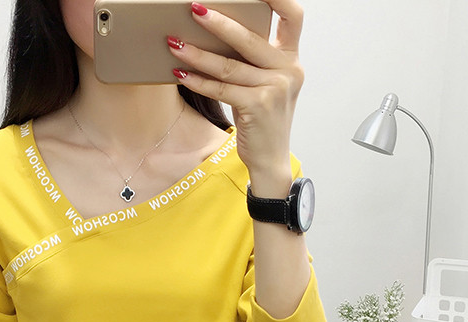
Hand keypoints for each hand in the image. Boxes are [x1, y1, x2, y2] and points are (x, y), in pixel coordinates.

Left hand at [170, 0, 304, 192]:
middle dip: (218, 21)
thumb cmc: (263, 120)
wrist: (270, 160)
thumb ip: (255, 61)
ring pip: (229, 65)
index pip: (293, 16)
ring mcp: (275, 89)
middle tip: (193, 8)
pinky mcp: (258, 106)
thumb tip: (217, 33)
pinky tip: (181, 74)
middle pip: (250, 37)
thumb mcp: (267, 86)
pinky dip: (198, 81)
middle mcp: (288, 71)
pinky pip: (221, 89)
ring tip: (174, 43)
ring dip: (197, 54)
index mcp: (292, 60)